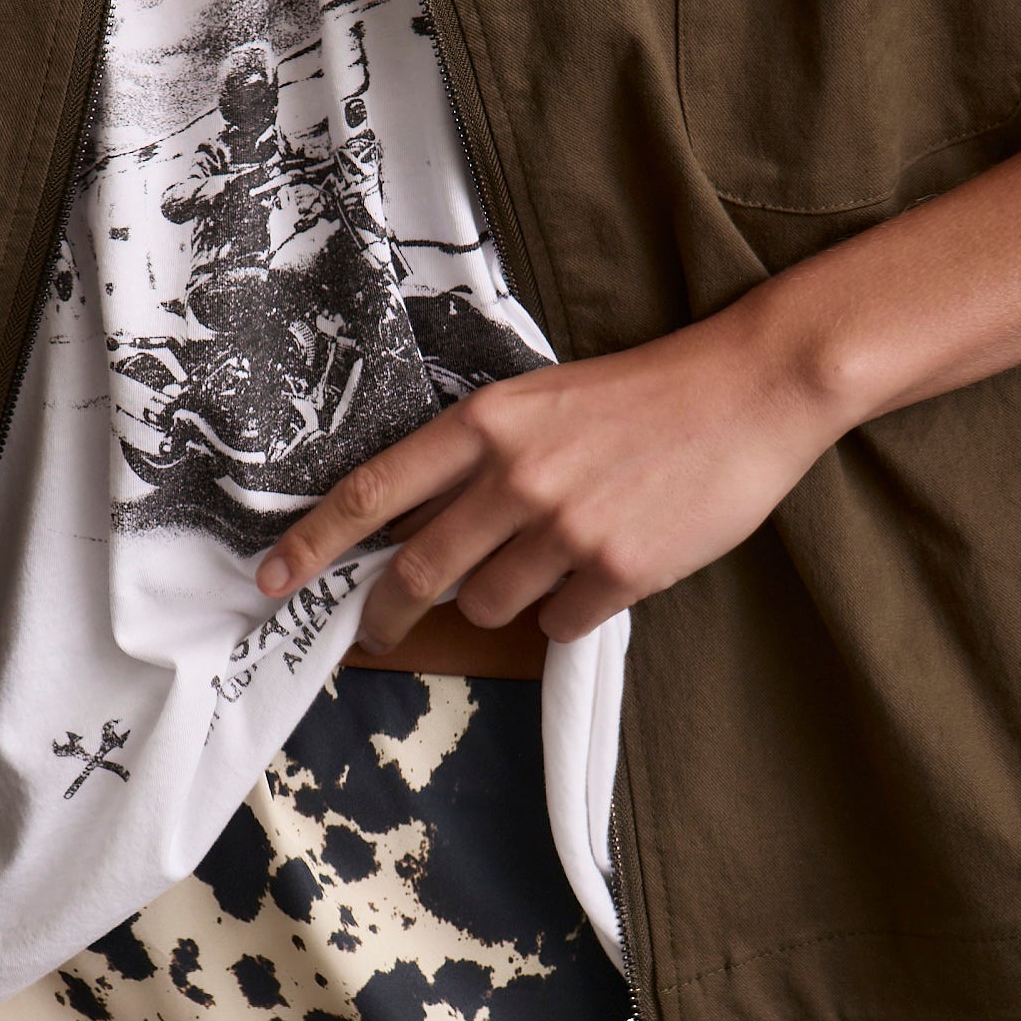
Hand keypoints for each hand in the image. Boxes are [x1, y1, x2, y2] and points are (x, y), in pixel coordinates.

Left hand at [256, 291, 846, 648]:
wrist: (749, 388)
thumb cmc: (644, 394)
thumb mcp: (542, 402)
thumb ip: (481, 457)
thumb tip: (419, 529)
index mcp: (486, 424)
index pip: (373, 491)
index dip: (312, 542)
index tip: (270, 579)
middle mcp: (515, 476)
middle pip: (418, 572)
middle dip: (387, 613)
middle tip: (378, 632)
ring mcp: (567, 528)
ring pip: (489, 606)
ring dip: (504, 600)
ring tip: (551, 558)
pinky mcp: (620, 570)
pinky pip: (560, 623)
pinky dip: (571, 609)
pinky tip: (605, 567)